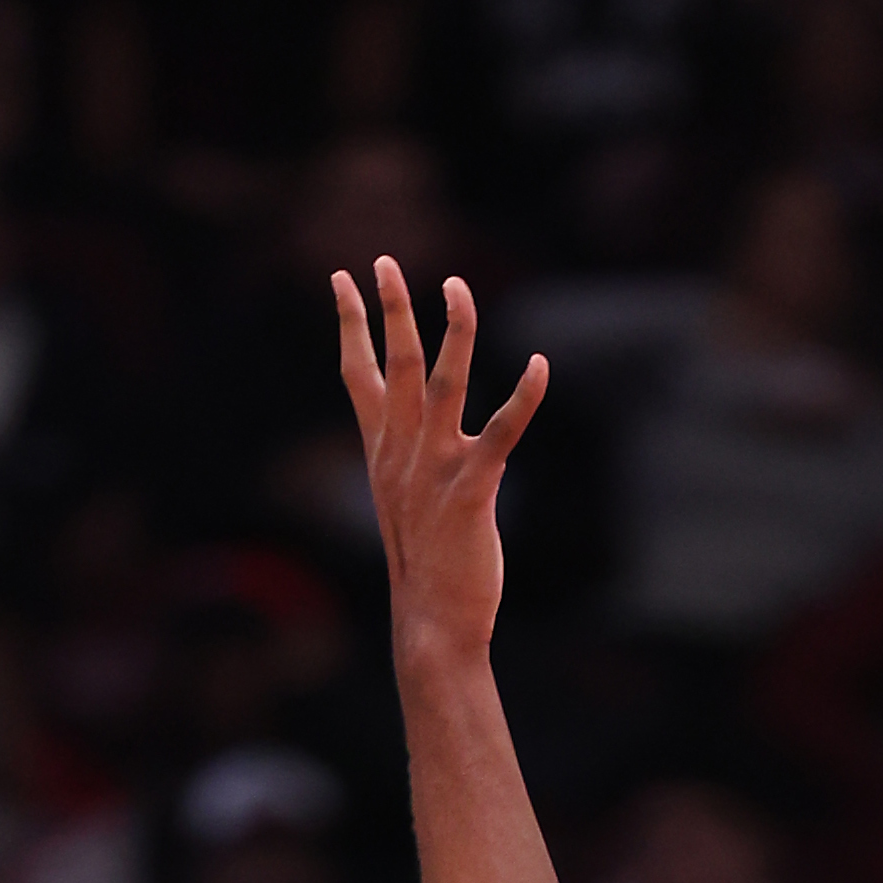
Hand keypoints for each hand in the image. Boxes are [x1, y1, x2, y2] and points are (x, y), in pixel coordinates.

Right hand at [333, 257, 547, 666]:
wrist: (431, 621)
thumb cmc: (425, 566)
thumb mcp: (403, 503)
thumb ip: (407, 459)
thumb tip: (414, 431)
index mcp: (382, 453)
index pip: (357, 375)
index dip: (351, 324)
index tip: (342, 278)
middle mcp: (401, 454)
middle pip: (394, 367)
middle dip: (388, 309)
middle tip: (384, 261)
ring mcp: (434, 470)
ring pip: (442, 385)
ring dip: (452, 332)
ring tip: (456, 287)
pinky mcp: (471, 491)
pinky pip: (500, 433)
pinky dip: (523, 397)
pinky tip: (540, 365)